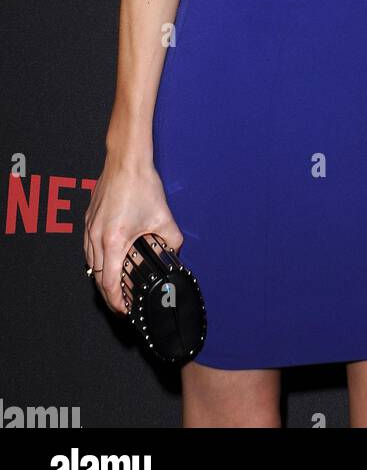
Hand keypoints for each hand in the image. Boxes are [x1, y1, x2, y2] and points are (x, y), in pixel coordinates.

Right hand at [84, 158, 183, 314]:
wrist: (126, 161)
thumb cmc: (141, 185)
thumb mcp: (163, 217)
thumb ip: (172, 240)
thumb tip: (175, 252)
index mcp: (114, 240)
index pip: (109, 282)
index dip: (116, 300)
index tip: (124, 308)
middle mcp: (96, 237)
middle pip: (97, 276)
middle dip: (109, 292)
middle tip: (122, 300)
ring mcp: (89, 228)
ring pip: (90, 262)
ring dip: (102, 275)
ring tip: (116, 283)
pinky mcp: (88, 219)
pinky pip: (89, 247)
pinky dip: (97, 258)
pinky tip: (109, 257)